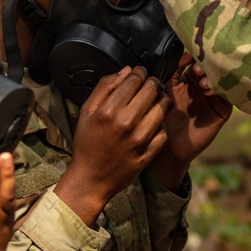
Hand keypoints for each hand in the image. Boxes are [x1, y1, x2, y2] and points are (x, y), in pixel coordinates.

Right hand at [54, 66, 172, 225]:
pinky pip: (164, 132)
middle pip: (152, 90)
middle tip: (150, 84)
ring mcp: (139, 140)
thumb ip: (105, 87)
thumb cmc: (87, 144)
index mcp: (108, 111)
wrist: (90, 180)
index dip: (140, 72)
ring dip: (162, 100)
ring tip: (156, 100)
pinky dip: (161, 126)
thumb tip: (126, 70)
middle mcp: (126, 123)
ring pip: (163, 108)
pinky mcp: (148, 154)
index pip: (134, 80)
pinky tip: (153, 124)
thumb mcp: (86, 112)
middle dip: (153, 82)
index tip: (140, 72)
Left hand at [147, 53, 232, 190]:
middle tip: (196, 69)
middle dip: (205, 66)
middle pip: (212, 68)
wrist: (170, 145)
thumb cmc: (165, 117)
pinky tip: (209, 92)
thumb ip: (173, 71)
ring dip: (212, 78)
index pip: (199, 61)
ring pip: (221, 80)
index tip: (191, 56)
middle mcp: (205, 86)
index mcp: (190, 79)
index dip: (196, 57)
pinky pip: (228, 96)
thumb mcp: (167, 89)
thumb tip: (184, 53)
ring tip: (201, 83)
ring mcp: (215, 98)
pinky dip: (220, 91)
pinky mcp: (223, 110)